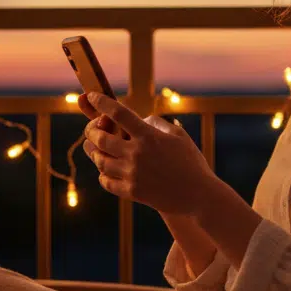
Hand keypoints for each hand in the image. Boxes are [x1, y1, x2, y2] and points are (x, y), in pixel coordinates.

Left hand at [78, 92, 219, 215]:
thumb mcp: (178, 135)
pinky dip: (103, 174)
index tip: (92, 95)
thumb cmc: (191, 162)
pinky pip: (106, 182)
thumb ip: (156, 123)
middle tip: (90, 129)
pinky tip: (107, 170)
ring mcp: (133, 174)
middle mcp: (137, 153)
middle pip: (100, 137)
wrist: (199, 195)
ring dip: (95, 153)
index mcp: (148, 135)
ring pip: (100, 160)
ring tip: (96, 149)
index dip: (102, 102)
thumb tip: (139, 120)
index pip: (118, 113)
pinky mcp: (132, 192)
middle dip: (90, 130)